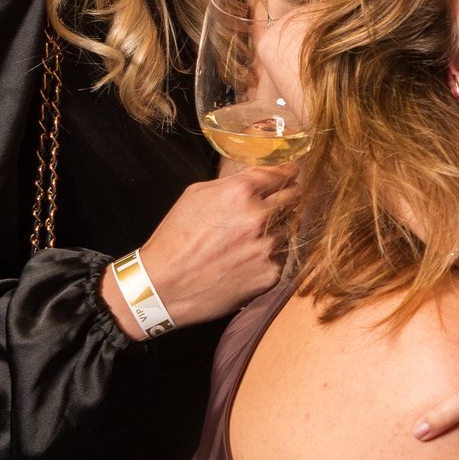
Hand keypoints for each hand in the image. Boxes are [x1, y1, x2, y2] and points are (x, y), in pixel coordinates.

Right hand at [124, 163, 298, 333]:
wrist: (165, 286)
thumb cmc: (175, 237)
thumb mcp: (196, 194)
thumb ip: (233, 182)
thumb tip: (261, 176)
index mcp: (241, 192)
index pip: (283, 174)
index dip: (288, 173)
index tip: (291, 174)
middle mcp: (260, 217)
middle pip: (294, 199)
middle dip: (286, 198)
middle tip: (273, 205)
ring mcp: (268, 248)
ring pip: (290, 228)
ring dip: (278, 228)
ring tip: (250, 237)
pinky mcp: (271, 274)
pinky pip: (282, 256)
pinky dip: (270, 255)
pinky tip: (247, 258)